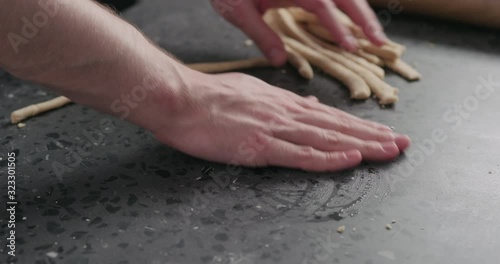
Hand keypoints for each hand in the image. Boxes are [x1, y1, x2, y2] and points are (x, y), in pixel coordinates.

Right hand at [151, 71, 409, 171]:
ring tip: (389, 151)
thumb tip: (309, 108)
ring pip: (326, 140)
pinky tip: (350, 161)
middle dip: (372, 136)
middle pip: (337, 128)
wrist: (181, 99)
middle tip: (402, 143)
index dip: (359, 126)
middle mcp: (285, 114)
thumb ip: (283, 103)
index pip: (330, 117)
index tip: (384, 132)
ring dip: (361, 146)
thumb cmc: (211, 98)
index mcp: (283, 103)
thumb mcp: (253, 93)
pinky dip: (328, 158)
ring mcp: (274, 130)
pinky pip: (300, 155)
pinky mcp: (260, 146)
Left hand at [211, 0, 386, 65]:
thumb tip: (280, 61)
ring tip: (376, 35)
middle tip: (380, 42)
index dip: (339, 26)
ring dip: (362, 13)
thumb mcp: (237, 10)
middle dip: (365, 18)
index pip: (323, 6)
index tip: (352, 46)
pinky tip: (356, 20)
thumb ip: (260, 34)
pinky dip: (349, 6)